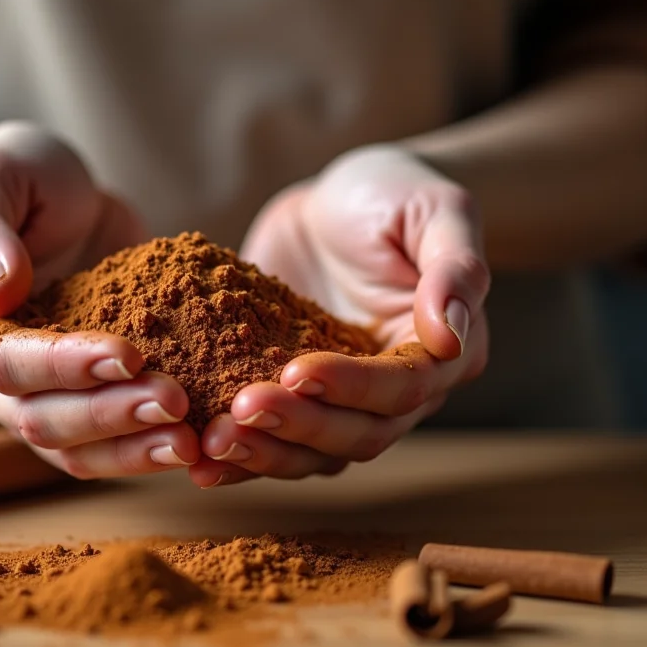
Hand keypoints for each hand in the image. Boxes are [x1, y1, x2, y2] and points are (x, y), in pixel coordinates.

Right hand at [0, 122, 198, 478]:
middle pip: (36, 418)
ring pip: (69, 448)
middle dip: (107, 415)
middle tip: (175, 402)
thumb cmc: (18, 174)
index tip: (129, 354)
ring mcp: (32, 392)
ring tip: (190, 441)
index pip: (0, 360)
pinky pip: (103, 444)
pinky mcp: (78, 397)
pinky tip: (196, 444)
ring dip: (130, 449)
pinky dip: (144, 450)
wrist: (56, 192)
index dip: (63, 365)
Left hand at [190, 145, 489, 487]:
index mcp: (442, 356)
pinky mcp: (293, 397)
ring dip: (262, 453)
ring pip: (312, 452)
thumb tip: (450, 336)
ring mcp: (341, 401)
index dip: (349, 387)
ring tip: (207, 444)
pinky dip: (238, 450)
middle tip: (239, 412)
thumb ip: (454, 269)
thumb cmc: (397, 193)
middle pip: (354, 434)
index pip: (400, 389)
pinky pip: (272, 438)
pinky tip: (192, 452)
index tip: (294, 371)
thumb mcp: (438, 211)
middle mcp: (397, 393)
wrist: (339, 198)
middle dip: (296, 428)